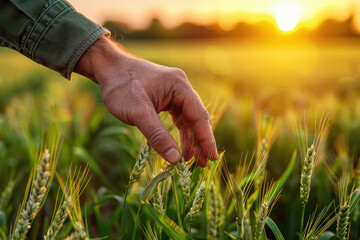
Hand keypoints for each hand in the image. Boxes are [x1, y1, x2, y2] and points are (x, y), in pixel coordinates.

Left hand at [74, 36, 217, 166]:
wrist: (108, 69)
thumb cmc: (121, 87)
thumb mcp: (138, 113)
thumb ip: (157, 135)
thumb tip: (175, 159)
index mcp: (179, 86)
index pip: (199, 115)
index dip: (206, 138)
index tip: (211, 157)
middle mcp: (181, 87)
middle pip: (197, 118)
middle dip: (200, 141)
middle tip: (204, 164)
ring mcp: (174, 92)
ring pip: (188, 119)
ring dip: (191, 139)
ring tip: (193, 161)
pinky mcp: (166, 98)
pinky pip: (178, 117)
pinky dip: (180, 132)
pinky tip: (181, 148)